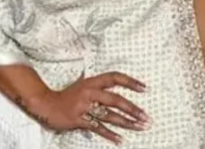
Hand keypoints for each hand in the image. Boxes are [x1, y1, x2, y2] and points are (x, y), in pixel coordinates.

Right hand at [20, 71, 149, 144]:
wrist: (45, 104)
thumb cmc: (68, 95)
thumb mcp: (84, 85)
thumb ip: (100, 86)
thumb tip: (120, 87)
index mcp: (93, 81)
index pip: (115, 78)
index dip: (131, 82)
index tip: (145, 88)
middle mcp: (90, 92)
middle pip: (116, 100)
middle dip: (133, 109)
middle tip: (146, 116)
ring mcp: (84, 107)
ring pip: (110, 116)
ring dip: (127, 123)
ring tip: (140, 127)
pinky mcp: (78, 120)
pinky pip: (97, 128)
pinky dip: (110, 134)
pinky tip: (120, 139)